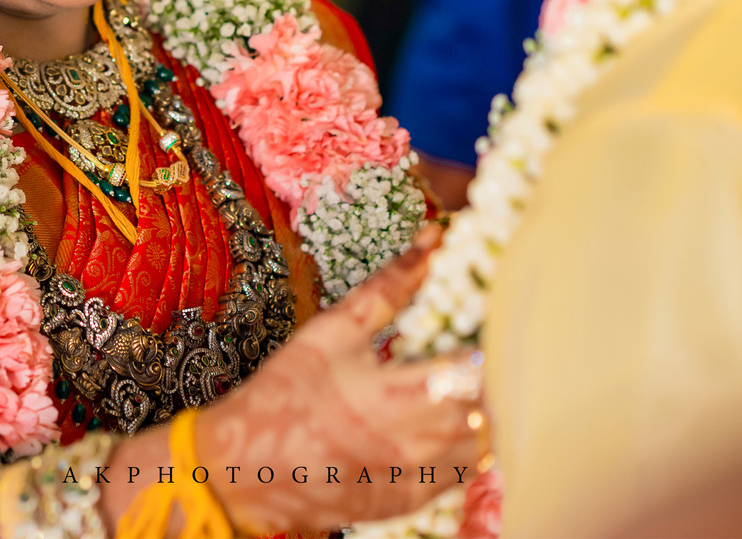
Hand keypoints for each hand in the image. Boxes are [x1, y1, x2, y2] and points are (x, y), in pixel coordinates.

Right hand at [197, 224, 480, 534]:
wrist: (245, 468)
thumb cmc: (287, 390)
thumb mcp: (333, 330)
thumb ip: (389, 287)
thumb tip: (432, 241)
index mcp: (396, 396)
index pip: (477, 371)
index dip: (495, 342)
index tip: (494, 318)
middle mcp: (414, 446)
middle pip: (489, 411)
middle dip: (496, 375)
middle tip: (492, 343)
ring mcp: (416, 481)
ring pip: (483, 447)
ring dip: (486, 412)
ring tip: (473, 380)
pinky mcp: (410, 502)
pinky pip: (462, 476)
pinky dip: (468, 445)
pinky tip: (452, 419)